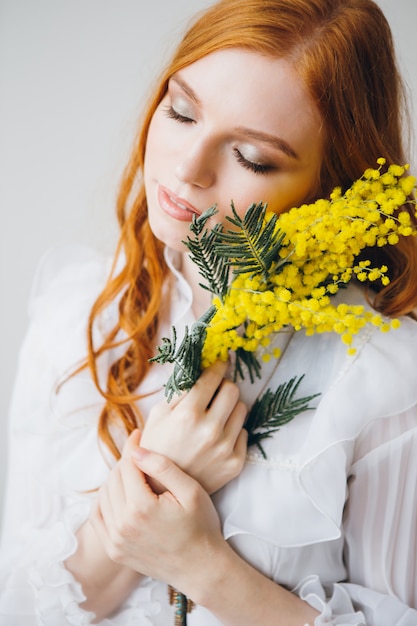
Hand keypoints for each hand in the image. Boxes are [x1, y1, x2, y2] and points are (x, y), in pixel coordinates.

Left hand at [90, 430, 224, 595]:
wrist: (200, 568)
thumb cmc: (201, 527)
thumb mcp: (190, 491)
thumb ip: (163, 467)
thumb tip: (137, 451)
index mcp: (141, 508)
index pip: (127, 465)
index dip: (132, 445)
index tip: (138, 432)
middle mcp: (122, 525)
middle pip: (114, 478)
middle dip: (125, 460)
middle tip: (139, 451)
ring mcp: (115, 541)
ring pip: (104, 495)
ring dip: (115, 478)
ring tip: (132, 470)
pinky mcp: (114, 550)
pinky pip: (97, 517)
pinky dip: (104, 500)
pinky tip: (118, 492)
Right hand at [140, 360, 247, 493]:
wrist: (163, 492)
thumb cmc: (156, 448)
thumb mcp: (158, 415)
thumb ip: (179, 391)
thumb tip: (198, 367)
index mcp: (188, 415)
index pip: (212, 378)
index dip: (217, 366)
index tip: (219, 361)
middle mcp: (210, 430)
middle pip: (232, 390)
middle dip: (224, 385)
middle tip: (215, 390)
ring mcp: (225, 448)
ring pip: (242, 409)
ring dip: (230, 407)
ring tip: (215, 415)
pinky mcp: (235, 462)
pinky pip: (243, 432)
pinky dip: (232, 430)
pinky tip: (217, 436)